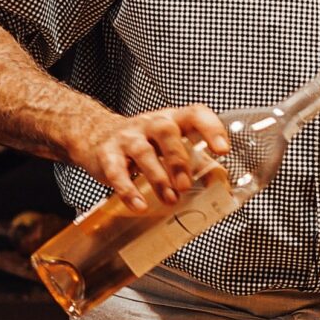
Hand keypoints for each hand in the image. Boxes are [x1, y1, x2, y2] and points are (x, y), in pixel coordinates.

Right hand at [73, 104, 231, 209]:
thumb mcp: (168, 145)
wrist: (96, 137)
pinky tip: (138, 205)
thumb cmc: (143, 143)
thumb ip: (193, 160)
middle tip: (186, 185)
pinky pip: (116, 171)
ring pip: (142, 152)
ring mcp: (127, 138)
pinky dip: (128, 190)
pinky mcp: (106, 155)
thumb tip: (219, 183)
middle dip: (178, 159)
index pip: (194, 114)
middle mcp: (149, 124)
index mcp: (171, 120)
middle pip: (166, 131)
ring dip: (158, 177)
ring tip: (169, 199)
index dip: (210, 128)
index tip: (223, 150)